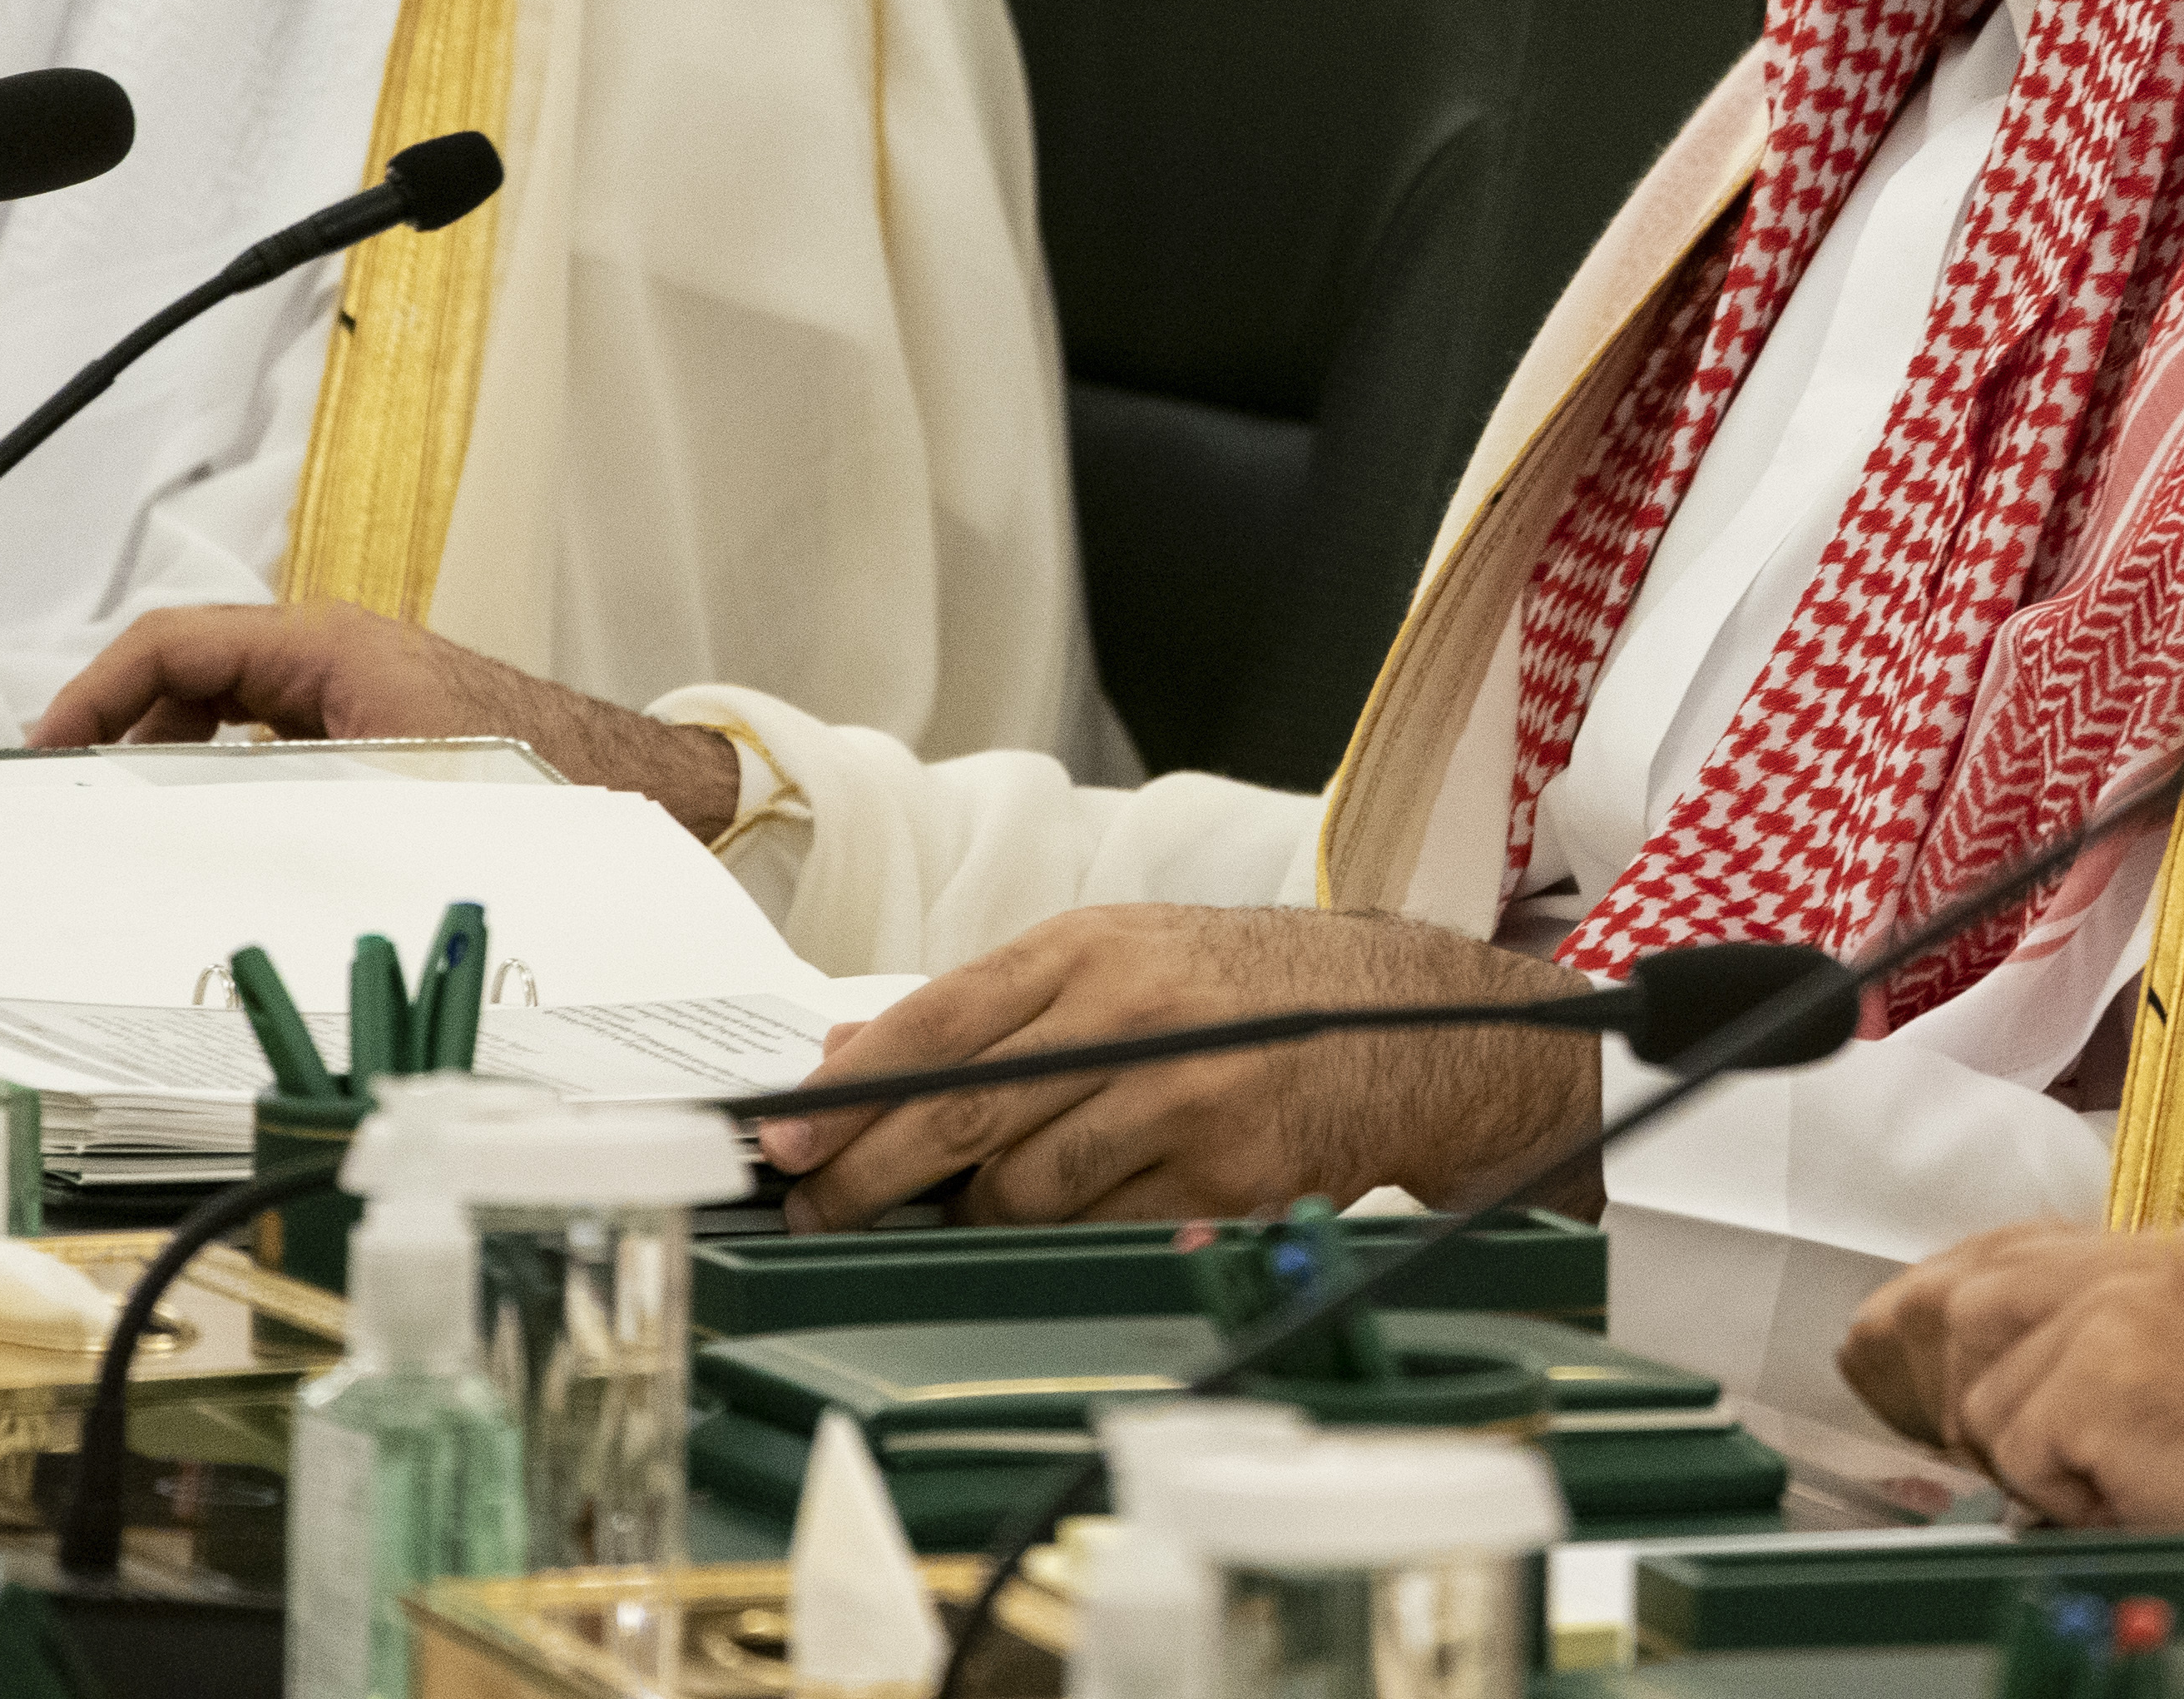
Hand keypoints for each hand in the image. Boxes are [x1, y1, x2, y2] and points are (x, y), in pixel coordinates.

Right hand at [26, 598, 741, 834]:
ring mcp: (350, 689)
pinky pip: (264, 736)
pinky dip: (218, 768)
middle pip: (189, 672)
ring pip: (223, 708)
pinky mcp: (368, 727)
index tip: (45, 746)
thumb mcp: (383, 788)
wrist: (625, 790)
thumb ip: (279, 800)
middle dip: (117, 727)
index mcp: (327, 646)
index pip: (175, 643)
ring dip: (164, 752)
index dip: (94, 692)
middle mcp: (335, 655)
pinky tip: (202, 825)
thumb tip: (188, 842)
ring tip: (116, 814)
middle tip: (66, 794)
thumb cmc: (532, 774)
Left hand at [760, 906, 1602, 1231]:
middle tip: (817, 1209)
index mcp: (1091, 947)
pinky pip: (1097, 1233)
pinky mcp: (1224, 1181)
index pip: (940, 1020)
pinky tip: (1051, 1223)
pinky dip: (1059, 1237)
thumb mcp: (1116, 960)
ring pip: (1022, 1191)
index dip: (851, 1090)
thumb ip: (986, 1009)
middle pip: (963, 1112)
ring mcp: (1183, 1102)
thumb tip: (844, 1060)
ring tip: (949, 1213)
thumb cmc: (1236, 989)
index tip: (784, 1138)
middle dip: (869, 1174)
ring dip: (971, 1214)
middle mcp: (1134, 1016)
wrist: (1400, 1021)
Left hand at [1841, 1226, 2183, 1529]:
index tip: (1882, 1329)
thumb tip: (1975, 1376)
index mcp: (2152, 1255)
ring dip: (2030, 1456)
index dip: (1934, 1290)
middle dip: (1955, 1381)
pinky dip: (2061, 1493)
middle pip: (1970, 1303)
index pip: (2006, 1246)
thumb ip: (2090, 1339)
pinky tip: (2127, 1491)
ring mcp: (2118, 1316)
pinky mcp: (2106, 1381)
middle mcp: (2132, 1267)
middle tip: (1992, 1443)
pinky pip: (2021, 1449)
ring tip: (2112, 1476)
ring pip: (1988, 1392)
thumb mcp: (2179, 1363)